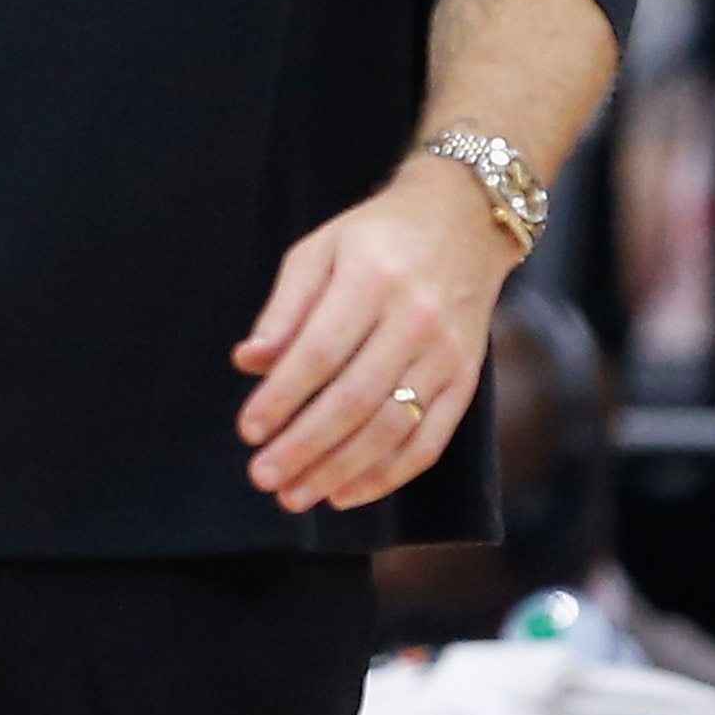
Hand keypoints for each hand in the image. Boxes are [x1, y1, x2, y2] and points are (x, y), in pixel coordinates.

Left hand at [232, 161, 517, 514]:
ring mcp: (446, 353)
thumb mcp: (320, 250)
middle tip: (263, 476)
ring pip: (392, 427)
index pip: (320, 352)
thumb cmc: (376, 236)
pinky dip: (388, 474)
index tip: (248, 430)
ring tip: (297, 496)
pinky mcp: (466, 378)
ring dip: (341, 470)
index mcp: (371, 279)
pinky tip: (347, 492)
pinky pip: (430, 440)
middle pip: (354, 399)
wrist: (465, 219)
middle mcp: (415, 318)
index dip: (282, 397)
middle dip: (305, 446)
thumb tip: (248, 363)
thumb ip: (284, 309)